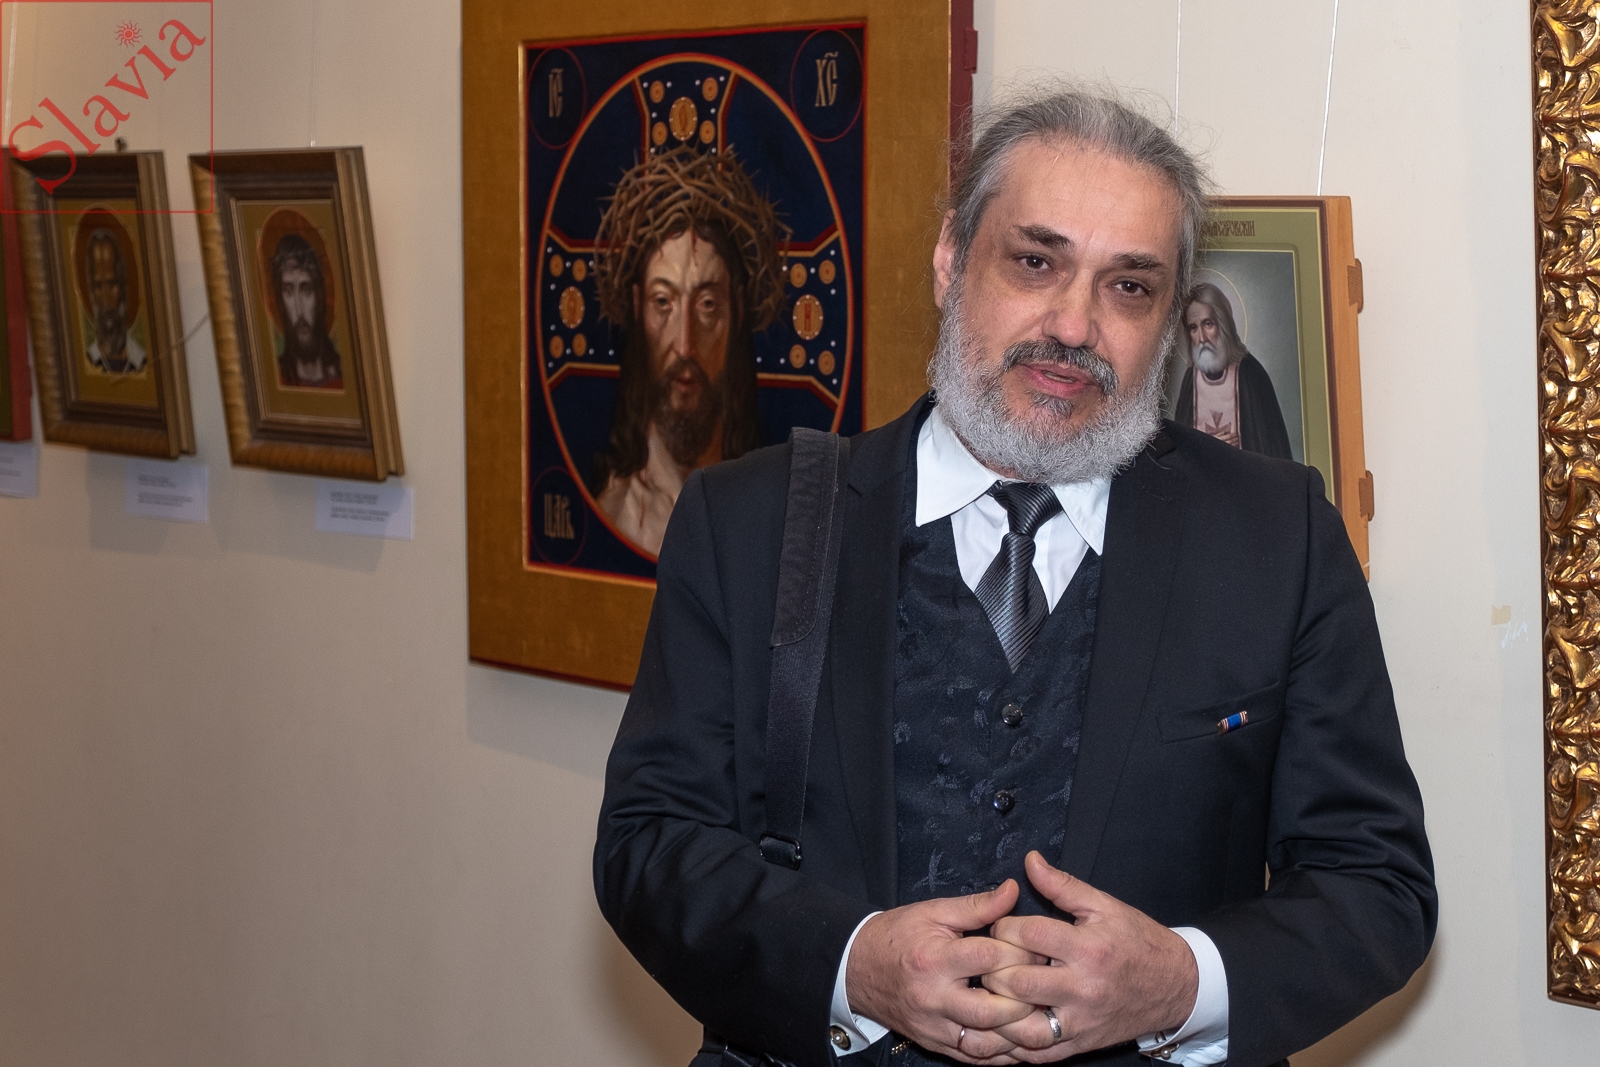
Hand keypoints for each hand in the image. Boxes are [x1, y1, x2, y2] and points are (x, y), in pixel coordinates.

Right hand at [847, 880, 1045, 1063]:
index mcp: (933, 959)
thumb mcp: (933, 912)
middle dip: (1024, 999)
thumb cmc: (896, 935)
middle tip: (1045, 985)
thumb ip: (977, 906)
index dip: (1019, 952)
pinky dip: (1001, 1053)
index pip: (987, 959)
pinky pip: (974, 1058)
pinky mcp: (934, 1043)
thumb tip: (1013, 891)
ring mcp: (933, 1026)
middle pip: (990, 1010)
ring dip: (1017, 1033)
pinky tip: (1020, 1039)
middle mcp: (932, 998)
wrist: (855, 968)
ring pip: (985, 1043)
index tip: (1040, 947)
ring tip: (1039, 1016)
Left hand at [982, 852, 1197, 1061]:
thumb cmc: (1138, 942)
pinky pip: (1039, 1053)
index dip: (1004, 926)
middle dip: (994, 967)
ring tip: (991, 991)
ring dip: (999, 1009)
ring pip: (1022, 1025)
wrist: (1177, 986)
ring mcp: (1081, 1021)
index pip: (1029, 935)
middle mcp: (1084, 989)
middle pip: (1018, 982)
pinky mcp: (1081, 1044)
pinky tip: (1001, 1026)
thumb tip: (1030, 860)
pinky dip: (1014, 1043)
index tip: (1002, 926)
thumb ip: (1062, 885)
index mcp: (1089, 948)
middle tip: (990, 959)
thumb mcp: (1104, 906)